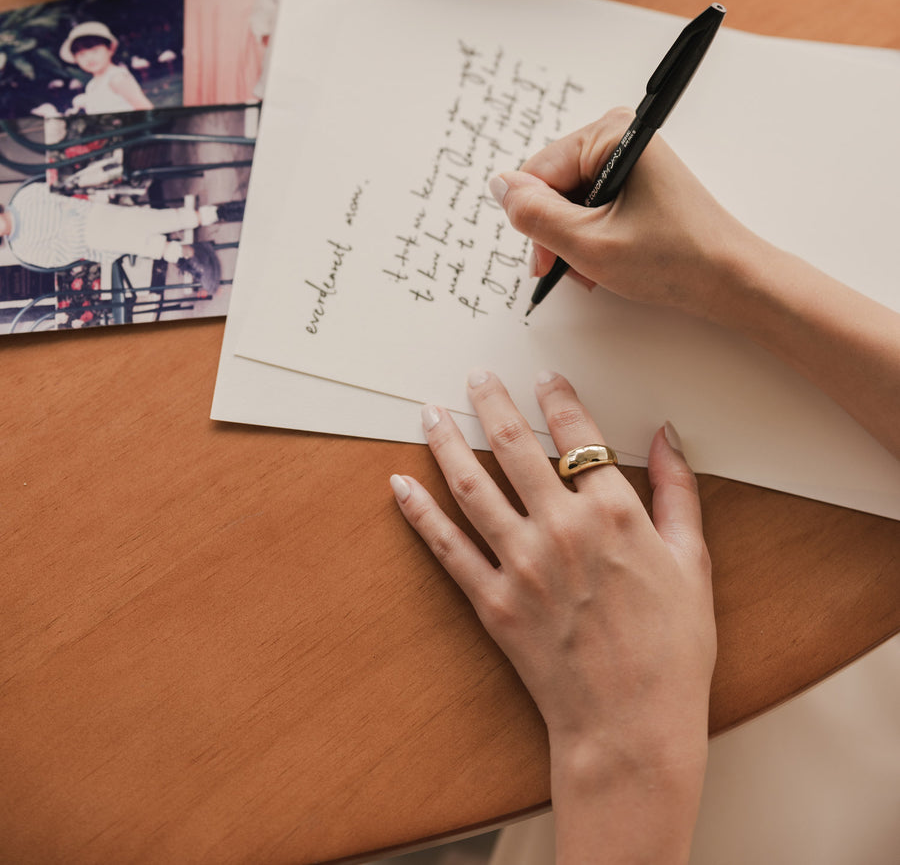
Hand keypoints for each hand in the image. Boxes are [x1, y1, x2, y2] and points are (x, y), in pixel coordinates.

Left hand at [390, 370, 715, 860]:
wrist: (632, 726)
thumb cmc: (671, 650)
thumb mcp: (692, 562)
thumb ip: (677, 491)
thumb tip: (667, 435)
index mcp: (614, 514)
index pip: (578, 435)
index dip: (558, 398)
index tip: (544, 378)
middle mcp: (562, 529)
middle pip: (515, 446)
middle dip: (491, 403)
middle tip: (475, 377)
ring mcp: (520, 565)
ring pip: (471, 486)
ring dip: (446, 443)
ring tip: (430, 414)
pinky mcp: (491, 602)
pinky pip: (446, 548)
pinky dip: (419, 512)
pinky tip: (400, 484)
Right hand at [489, 108, 764, 323]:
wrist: (728, 280)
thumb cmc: (673, 260)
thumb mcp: (589, 244)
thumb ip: (536, 216)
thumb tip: (499, 187)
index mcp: (611, 135)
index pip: (537, 172)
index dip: (534, 221)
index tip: (546, 261)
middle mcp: (618, 138)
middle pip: (552, 186)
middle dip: (556, 233)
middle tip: (574, 269)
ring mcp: (628, 160)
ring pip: (569, 201)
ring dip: (572, 241)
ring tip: (595, 270)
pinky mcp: (635, 182)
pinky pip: (590, 206)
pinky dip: (590, 238)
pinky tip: (606, 261)